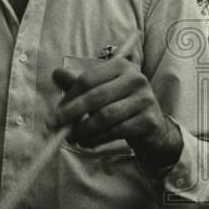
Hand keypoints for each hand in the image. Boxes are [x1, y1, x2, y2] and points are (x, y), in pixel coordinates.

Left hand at [51, 55, 182, 169]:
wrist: (152, 128)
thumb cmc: (120, 104)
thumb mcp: (100, 90)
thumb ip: (79, 83)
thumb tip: (56, 73)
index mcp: (121, 66)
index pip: (88, 79)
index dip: (69, 96)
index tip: (57, 111)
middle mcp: (136, 79)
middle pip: (96, 96)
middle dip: (72, 112)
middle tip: (57, 125)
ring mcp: (145, 100)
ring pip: (105, 115)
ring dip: (84, 129)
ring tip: (72, 137)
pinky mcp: (149, 121)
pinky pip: (116, 131)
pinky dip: (97, 138)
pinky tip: (88, 141)